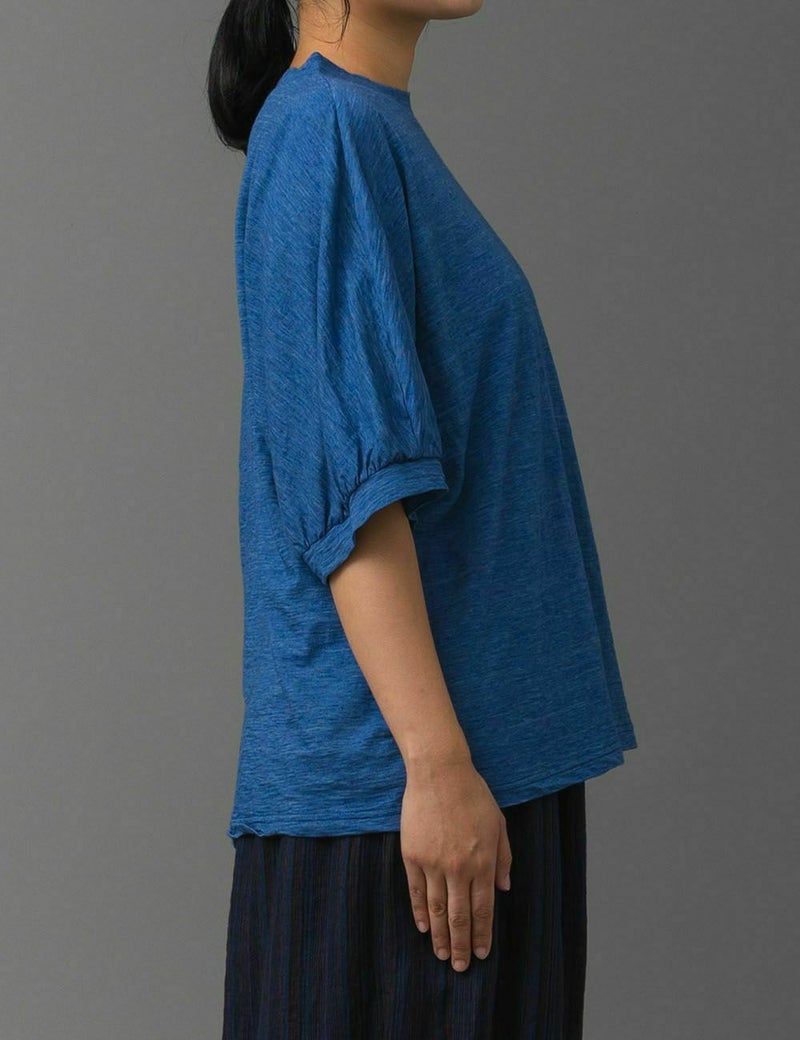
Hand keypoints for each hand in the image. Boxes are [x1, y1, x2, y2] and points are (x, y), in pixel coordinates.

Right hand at [400, 754, 511, 971]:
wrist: (440, 773)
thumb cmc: (473, 794)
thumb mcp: (498, 823)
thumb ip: (503, 857)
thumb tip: (503, 888)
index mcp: (483, 861)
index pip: (483, 909)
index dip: (483, 934)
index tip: (483, 954)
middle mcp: (459, 868)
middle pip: (459, 916)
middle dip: (462, 945)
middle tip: (462, 967)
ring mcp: (434, 863)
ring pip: (436, 910)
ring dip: (440, 936)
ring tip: (443, 955)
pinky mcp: (413, 856)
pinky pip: (417, 892)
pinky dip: (420, 913)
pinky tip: (423, 928)